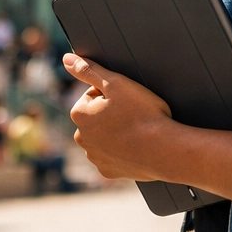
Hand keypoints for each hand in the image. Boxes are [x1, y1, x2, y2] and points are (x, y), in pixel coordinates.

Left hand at [63, 54, 174, 181]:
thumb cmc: (142, 114)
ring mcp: (95, 157)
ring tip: (137, 130)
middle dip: (112, 113)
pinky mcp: (109, 171)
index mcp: (79, 114)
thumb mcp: (116, 82)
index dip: (113, 93)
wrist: (164, 150)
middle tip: (135, 114)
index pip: (94, 94)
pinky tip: (137, 147)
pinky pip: (114, 156)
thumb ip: (88, 69)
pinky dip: (123, 151)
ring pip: (105, 137)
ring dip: (117, 132)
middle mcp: (81, 137)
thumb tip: (67, 59)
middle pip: (98, 117)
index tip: (128, 99)